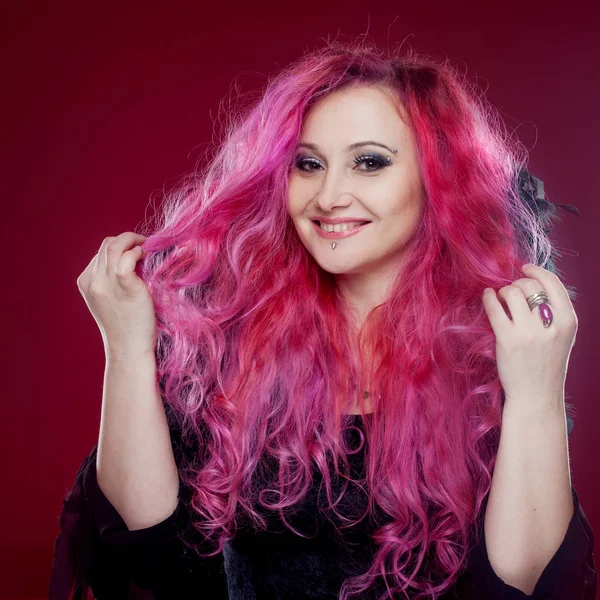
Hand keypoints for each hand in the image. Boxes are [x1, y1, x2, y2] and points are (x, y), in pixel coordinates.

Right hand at [76, 232, 156, 358]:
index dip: (119, 247)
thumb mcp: (109, 300)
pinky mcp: (125, 287)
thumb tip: (131, 259)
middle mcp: (93, 281)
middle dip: (125, 239)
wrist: (128, 349)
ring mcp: (107, 284)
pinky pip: (126, 259)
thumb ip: (111, 281)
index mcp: (86, 282)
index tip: (134, 250)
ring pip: (114, 247)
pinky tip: (144, 256)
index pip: (100, 253)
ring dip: (132, 240)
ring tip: (144, 247)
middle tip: (142, 243)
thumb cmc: (126, 326)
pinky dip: (135, 252)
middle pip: (106, 246)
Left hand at [481, 264, 577, 411]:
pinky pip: (495, 308)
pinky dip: (489, 298)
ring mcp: (528, 332)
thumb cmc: (546, 364)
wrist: (536, 396)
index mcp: (567, 321)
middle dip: (517, 284)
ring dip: (503, 291)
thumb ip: (553, 312)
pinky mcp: (507, 340)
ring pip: (512, 293)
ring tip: (501, 298)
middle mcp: (550, 325)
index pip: (553, 283)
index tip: (525, 268)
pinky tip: (487, 296)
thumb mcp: (561, 336)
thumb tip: (532, 282)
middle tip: (511, 292)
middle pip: (529, 286)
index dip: (536, 271)